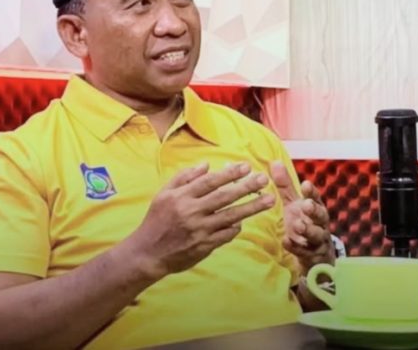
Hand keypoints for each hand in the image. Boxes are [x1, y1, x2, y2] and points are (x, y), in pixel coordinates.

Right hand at [128, 162, 274, 279]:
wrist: (148, 252)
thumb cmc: (156, 220)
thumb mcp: (164, 194)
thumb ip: (184, 177)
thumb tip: (206, 165)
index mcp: (181, 197)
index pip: (210, 182)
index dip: (230, 173)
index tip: (246, 166)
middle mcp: (192, 212)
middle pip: (225, 197)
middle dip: (246, 186)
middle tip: (263, 178)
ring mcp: (200, 230)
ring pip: (231, 216)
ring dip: (252, 207)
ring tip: (269, 200)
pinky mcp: (205, 246)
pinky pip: (226, 234)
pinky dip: (236, 227)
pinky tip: (242, 221)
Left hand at [271, 161, 334, 269]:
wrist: (313, 253)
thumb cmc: (302, 222)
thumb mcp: (293, 204)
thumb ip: (285, 186)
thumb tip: (274, 162)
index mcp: (315, 208)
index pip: (315, 198)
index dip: (311, 192)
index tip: (305, 184)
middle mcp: (319, 223)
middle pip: (320, 216)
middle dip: (314, 210)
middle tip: (306, 205)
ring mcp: (317, 240)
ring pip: (316, 235)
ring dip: (308, 230)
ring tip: (299, 225)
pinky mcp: (311, 255)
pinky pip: (304, 252)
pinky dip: (295, 247)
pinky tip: (286, 242)